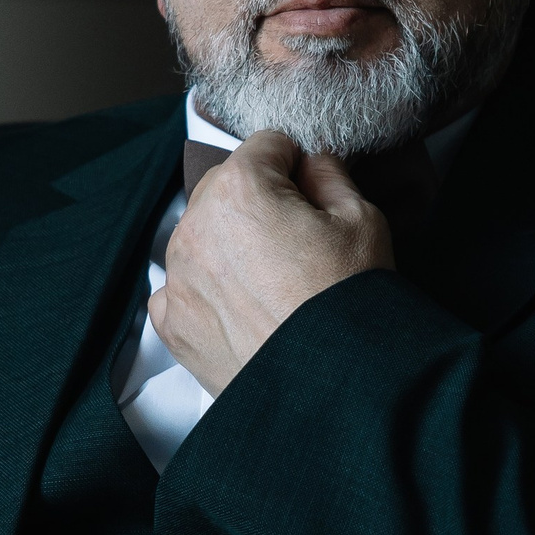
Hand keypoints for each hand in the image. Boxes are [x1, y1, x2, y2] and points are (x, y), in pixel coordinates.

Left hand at [148, 129, 392, 394]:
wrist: (331, 389)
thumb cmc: (348, 303)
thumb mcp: (362, 219)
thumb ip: (330, 173)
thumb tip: (311, 163)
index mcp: (239, 188)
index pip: (268, 145)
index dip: (299, 165)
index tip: (315, 195)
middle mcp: (195, 226)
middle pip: (227, 186)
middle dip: (259, 202)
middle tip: (299, 243)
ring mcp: (177, 277)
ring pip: (204, 235)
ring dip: (231, 244)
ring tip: (276, 282)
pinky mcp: (172, 322)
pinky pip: (185, 285)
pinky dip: (209, 290)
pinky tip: (247, 308)